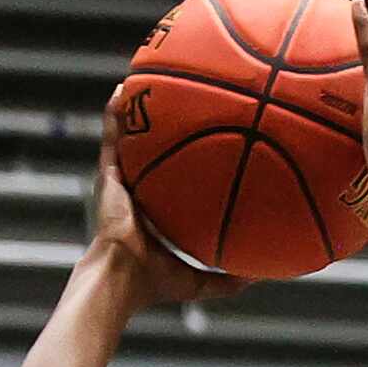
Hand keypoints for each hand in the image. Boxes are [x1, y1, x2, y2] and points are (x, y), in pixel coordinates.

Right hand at [90, 86, 248, 311]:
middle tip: (176, 103)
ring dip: (134, 111)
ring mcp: (120, 183)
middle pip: (151, 154)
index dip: (182, 165)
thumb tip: (259, 277)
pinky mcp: (108, 176)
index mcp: (155, 215)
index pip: (171, 183)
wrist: (122, 279)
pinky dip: (115, 113)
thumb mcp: (198, 282)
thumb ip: (226, 280)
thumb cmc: (154, 285)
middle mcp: (137, 194)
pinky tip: (123, 89)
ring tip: (143, 81)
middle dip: (158, 130)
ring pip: (128, 139)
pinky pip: (112, 136)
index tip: (201, 145)